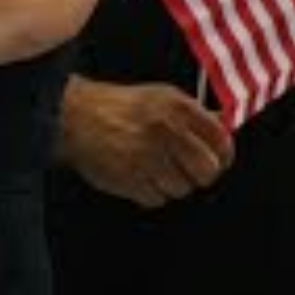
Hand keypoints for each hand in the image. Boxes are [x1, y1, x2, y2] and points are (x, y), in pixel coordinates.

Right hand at [60, 75, 234, 208]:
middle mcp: (165, 130)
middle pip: (207, 170)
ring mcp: (148, 156)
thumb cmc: (114, 105)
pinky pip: (156, 199)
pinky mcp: (130, 178)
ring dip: (170, 183)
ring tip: (151, 167)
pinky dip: (148, 192)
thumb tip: (224, 125)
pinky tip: (136, 174)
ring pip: (182, 188)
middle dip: (199, 174)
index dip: (223, 154)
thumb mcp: (157, 96)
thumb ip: (192, 112)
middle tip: (185, 168)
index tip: (218, 159)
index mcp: (177, 107)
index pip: (221, 141)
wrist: (70, 116)